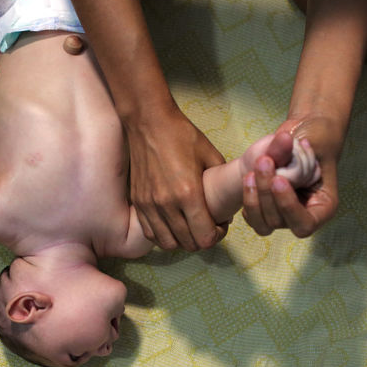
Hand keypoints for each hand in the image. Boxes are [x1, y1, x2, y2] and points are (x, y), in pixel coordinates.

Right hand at [126, 104, 226, 249]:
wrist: (148, 122)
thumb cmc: (182, 135)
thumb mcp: (211, 155)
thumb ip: (221, 181)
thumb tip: (228, 199)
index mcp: (188, 193)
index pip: (204, 236)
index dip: (217, 236)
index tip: (220, 225)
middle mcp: (167, 204)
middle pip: (188, 243)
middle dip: (202, 240)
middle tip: (208, 227)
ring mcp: (149, 205)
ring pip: (167, 243)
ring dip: (182, 241)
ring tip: (189, 228)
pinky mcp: (138, 202)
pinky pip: (150, 233)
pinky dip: (163, 235)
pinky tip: (172, 225)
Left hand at [242, 116, 343, 237]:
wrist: (297, 137)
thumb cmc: (315, 139)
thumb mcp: (312, 139)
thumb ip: (295, 146)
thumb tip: (284, 139)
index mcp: (322, 206)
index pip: (306, 223)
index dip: (288, 206)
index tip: (279, 179)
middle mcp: (302, 215)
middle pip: (279, 222)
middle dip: (267, 193)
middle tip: (263, 161)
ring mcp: (283, 215)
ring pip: (263, 224)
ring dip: (253, 199)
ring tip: (251, 170)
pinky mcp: (266, 209)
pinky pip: (252, 217)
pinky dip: (248, 200)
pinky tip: (248, 178)